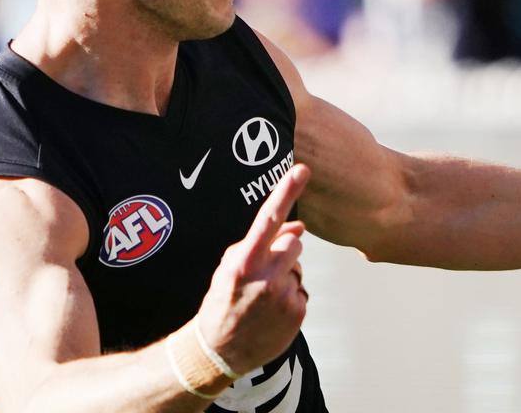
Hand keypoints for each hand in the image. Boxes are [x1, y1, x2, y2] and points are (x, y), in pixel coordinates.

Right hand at [194, 164, 310, 374]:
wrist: (219, 351)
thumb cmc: (223, 301)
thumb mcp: (230, 267)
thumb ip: (262, 244)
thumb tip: (300, 227)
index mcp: (243, 262)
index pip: (268, 219)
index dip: (286, 192)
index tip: (302, 170)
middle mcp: (265, 278)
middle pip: (293, 244)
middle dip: (283, 251)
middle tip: (263, 271)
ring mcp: (283, 297)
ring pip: (298, 268)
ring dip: (286, 275)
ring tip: (263, 296)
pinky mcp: (297, 313)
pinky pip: (301, 291)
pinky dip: (290, 297)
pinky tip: (271, 311)